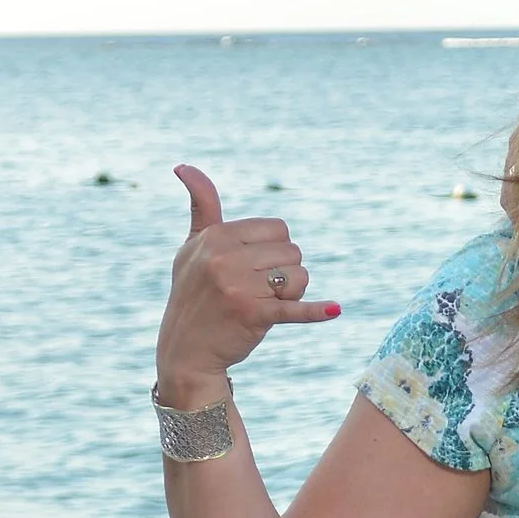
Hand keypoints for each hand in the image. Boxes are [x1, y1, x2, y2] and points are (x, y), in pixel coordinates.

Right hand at [155, 164, 340, 396]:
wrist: (185, 351)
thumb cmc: (192, 294)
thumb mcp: (191, 247)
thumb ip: (201, 207)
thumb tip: (184, 166)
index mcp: (216, 236)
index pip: (278, 228)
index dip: (276, 249)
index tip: (254, 266)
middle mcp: (225, 258)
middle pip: (292, 251)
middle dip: (285, 270)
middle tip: (258, 290)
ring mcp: (238, 287)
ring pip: (298, 276)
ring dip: (292, 292)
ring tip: (265, 304)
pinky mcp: (253, 316)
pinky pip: (294, 308)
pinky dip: (315, 311)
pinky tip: (333, 310)